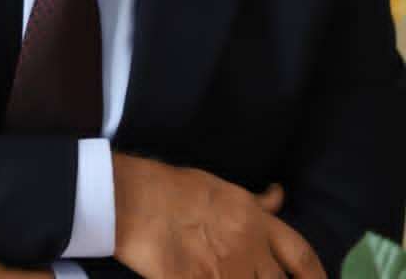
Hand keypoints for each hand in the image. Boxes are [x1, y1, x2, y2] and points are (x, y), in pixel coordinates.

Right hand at [113, 152, 325, 277]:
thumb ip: (255, 203)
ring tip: (227, 273)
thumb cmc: (177, 189)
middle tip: (255, 275)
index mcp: (255, 221)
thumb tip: (279, 196)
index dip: (316, 277)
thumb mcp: (224, 188)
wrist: (140, 201)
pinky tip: (201, 277)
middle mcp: (249, 250)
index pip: (301, 255)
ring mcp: (226, 273)